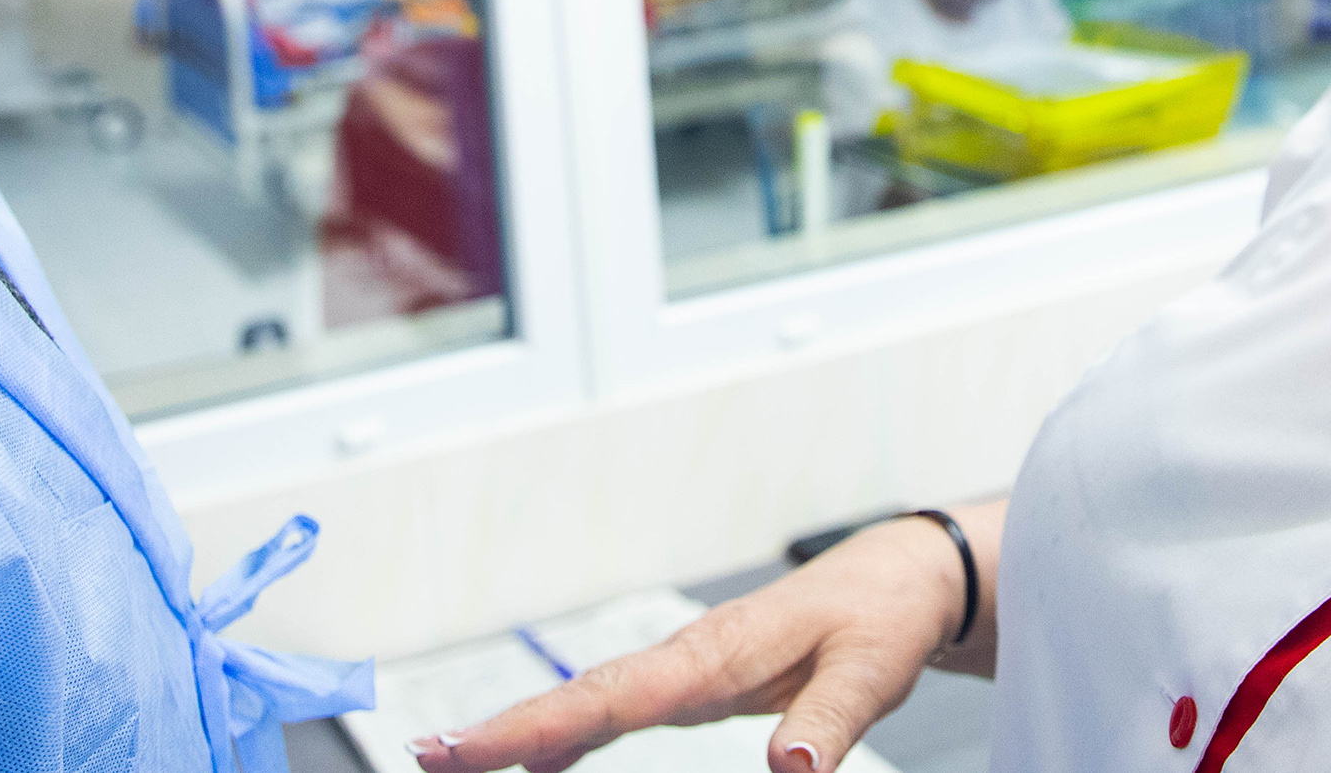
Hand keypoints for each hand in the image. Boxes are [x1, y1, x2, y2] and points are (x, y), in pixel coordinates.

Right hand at [415, 500, 1003, 772]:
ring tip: (451, 760)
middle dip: (500, 730)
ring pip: (586, 702)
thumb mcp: (873, 672)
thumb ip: (832, 721)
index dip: (537, 727)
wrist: (904, 577)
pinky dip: (566, 732)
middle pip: (576, 699)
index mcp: (716, 655)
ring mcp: (685, 668)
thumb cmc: (883, 617)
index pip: (610, 697)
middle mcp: (686, 658)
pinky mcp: (695, 679)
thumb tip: (793, 769)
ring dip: (521, 731)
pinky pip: (615, 708)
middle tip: (426, 758)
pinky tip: (534, 762)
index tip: (470, 746)